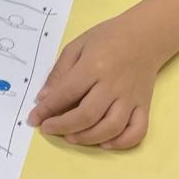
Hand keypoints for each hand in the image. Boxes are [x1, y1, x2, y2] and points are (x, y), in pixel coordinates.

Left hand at [26, 13, 163, 149]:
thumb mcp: (76, 46)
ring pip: (111, 127)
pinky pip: (138, 131)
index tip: (33, 119)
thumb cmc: (107, 38)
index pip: (66, 93)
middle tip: (48, 129)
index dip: (47, 109)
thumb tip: (43, 99)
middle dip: (64, 127)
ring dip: (88, 138)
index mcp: (93, 66)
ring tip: (71, 137)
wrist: (145, 36)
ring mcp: (131, 97)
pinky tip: (105, 143)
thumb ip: (59, 72)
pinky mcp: (145, 105)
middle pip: (88, 115)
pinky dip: (122, 142)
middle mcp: (113, 85)